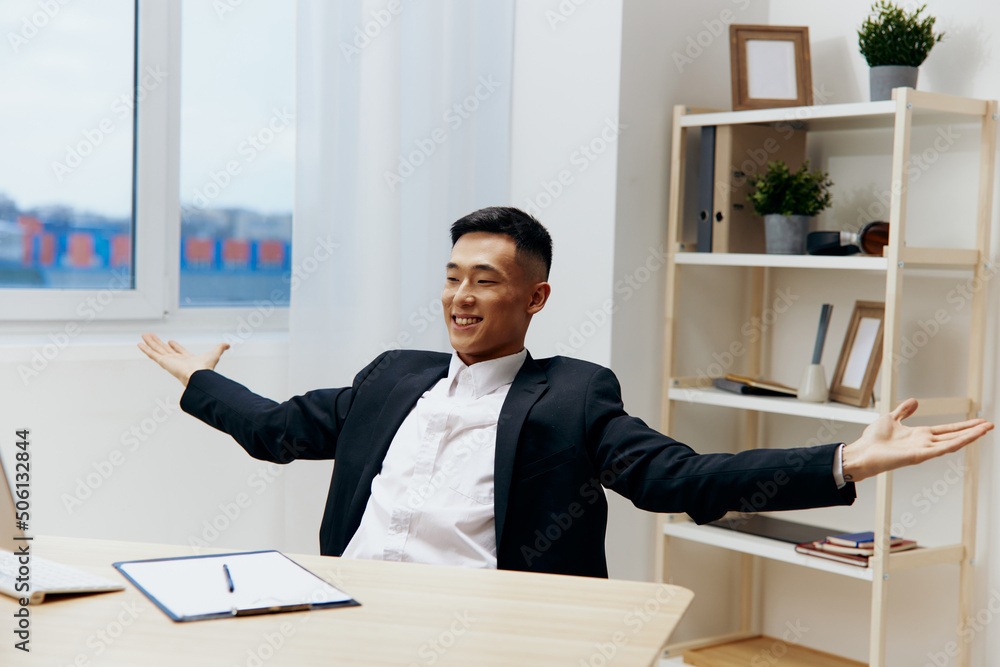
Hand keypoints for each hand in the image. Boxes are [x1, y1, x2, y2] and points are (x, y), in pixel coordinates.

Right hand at [137, 333, 229, 386]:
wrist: (198, 376)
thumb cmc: (206, 368)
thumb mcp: (215, 354)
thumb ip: (220, 348)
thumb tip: (229, 344)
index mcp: (187, 359)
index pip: (178, 351)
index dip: (175, 346)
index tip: (170, 341)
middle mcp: (176, 360)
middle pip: (165, 349)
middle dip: (158, 342)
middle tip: (151, 336)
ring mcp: (169, 361)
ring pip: (157, 349)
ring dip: (150, 342)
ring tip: (143, 335)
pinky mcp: (163, 362)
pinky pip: (152, 354)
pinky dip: (146, 349)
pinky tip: (139, 344)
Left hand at [842, 398, 993, 482]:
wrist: (862, 453)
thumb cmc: (873, 441)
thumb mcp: (891, 419)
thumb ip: (904, 411)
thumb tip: (914, 401)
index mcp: (919, 435)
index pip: (947, 430)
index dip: (962, 426)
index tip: (978, 421)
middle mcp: (924, 443)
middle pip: (954, 436)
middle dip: (972, 431)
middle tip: (989, 425)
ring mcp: (923, 450)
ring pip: (952, 442)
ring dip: (969, 436)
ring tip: (985, 429)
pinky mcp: (919, 456)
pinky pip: (941, 449)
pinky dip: (956, 443)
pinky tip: (968, 438)